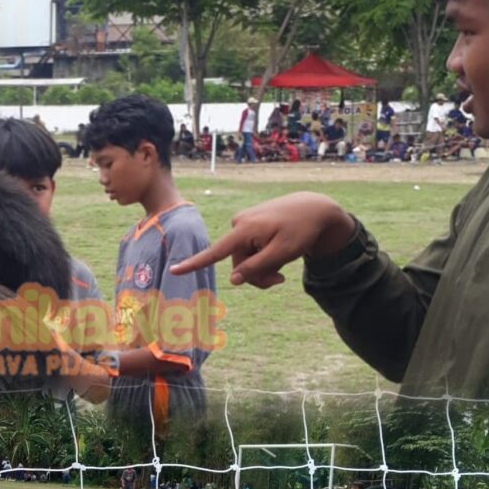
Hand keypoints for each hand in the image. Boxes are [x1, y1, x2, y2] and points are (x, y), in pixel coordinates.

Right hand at [169, 193, 354, 288]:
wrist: (314, 208)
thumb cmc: (301, 231)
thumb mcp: (282, 254)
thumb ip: (256, 268)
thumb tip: (233, 280)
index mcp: (245, 230)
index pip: (216, 252)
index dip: (194, 263)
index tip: (174, 270)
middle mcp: (239, 224)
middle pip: (238, 263)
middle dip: (256, 275)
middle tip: (280, 280)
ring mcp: (243, 223)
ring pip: (244, 258)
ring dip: (261, 267)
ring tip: (283, 266)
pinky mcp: (249, 224)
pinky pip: (250, 248)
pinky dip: (262, 255)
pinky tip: (278, 249)